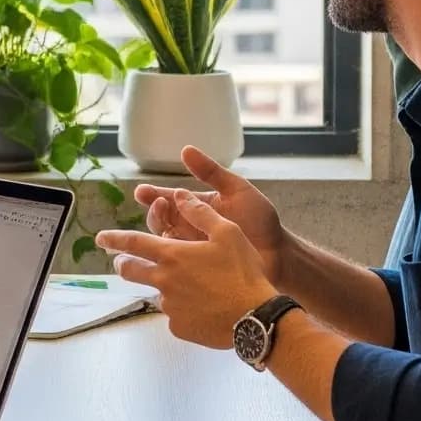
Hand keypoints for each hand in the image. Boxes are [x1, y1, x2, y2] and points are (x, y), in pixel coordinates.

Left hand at [95, 192, 278, 350]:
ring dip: (166, 288)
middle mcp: (164, 280)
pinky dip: (184, 309)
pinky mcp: (179, 327)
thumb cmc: (243, 272)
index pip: (133, 243)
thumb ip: (200, 213)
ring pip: (158, 293)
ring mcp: (170, 307)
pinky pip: (175, 316)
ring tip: (194, 288)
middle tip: (124, 262)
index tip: (101, 238)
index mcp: (173, 254)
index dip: (114, 238)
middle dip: (123, 264)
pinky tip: (205, 307)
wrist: (255, 317)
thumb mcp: (227, 232)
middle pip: (130, 271)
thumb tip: (180, 196)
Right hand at [130, 145, 287, 283]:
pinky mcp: (196, 271)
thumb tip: (185, 149)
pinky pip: (175, 265)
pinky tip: (163, 257)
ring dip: (158, 233)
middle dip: (154, 212)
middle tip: (158, 204)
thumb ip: (212, 172)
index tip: (141, 191)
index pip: (168, 199)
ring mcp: (192, 250)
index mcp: (197, 207)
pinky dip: (165, 260)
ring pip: (163, 242)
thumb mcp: (237, 190)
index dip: (152, 195)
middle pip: (160, 220)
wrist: (279, 254)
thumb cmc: (260, 220)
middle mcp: (190, 228)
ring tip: (164, 226)